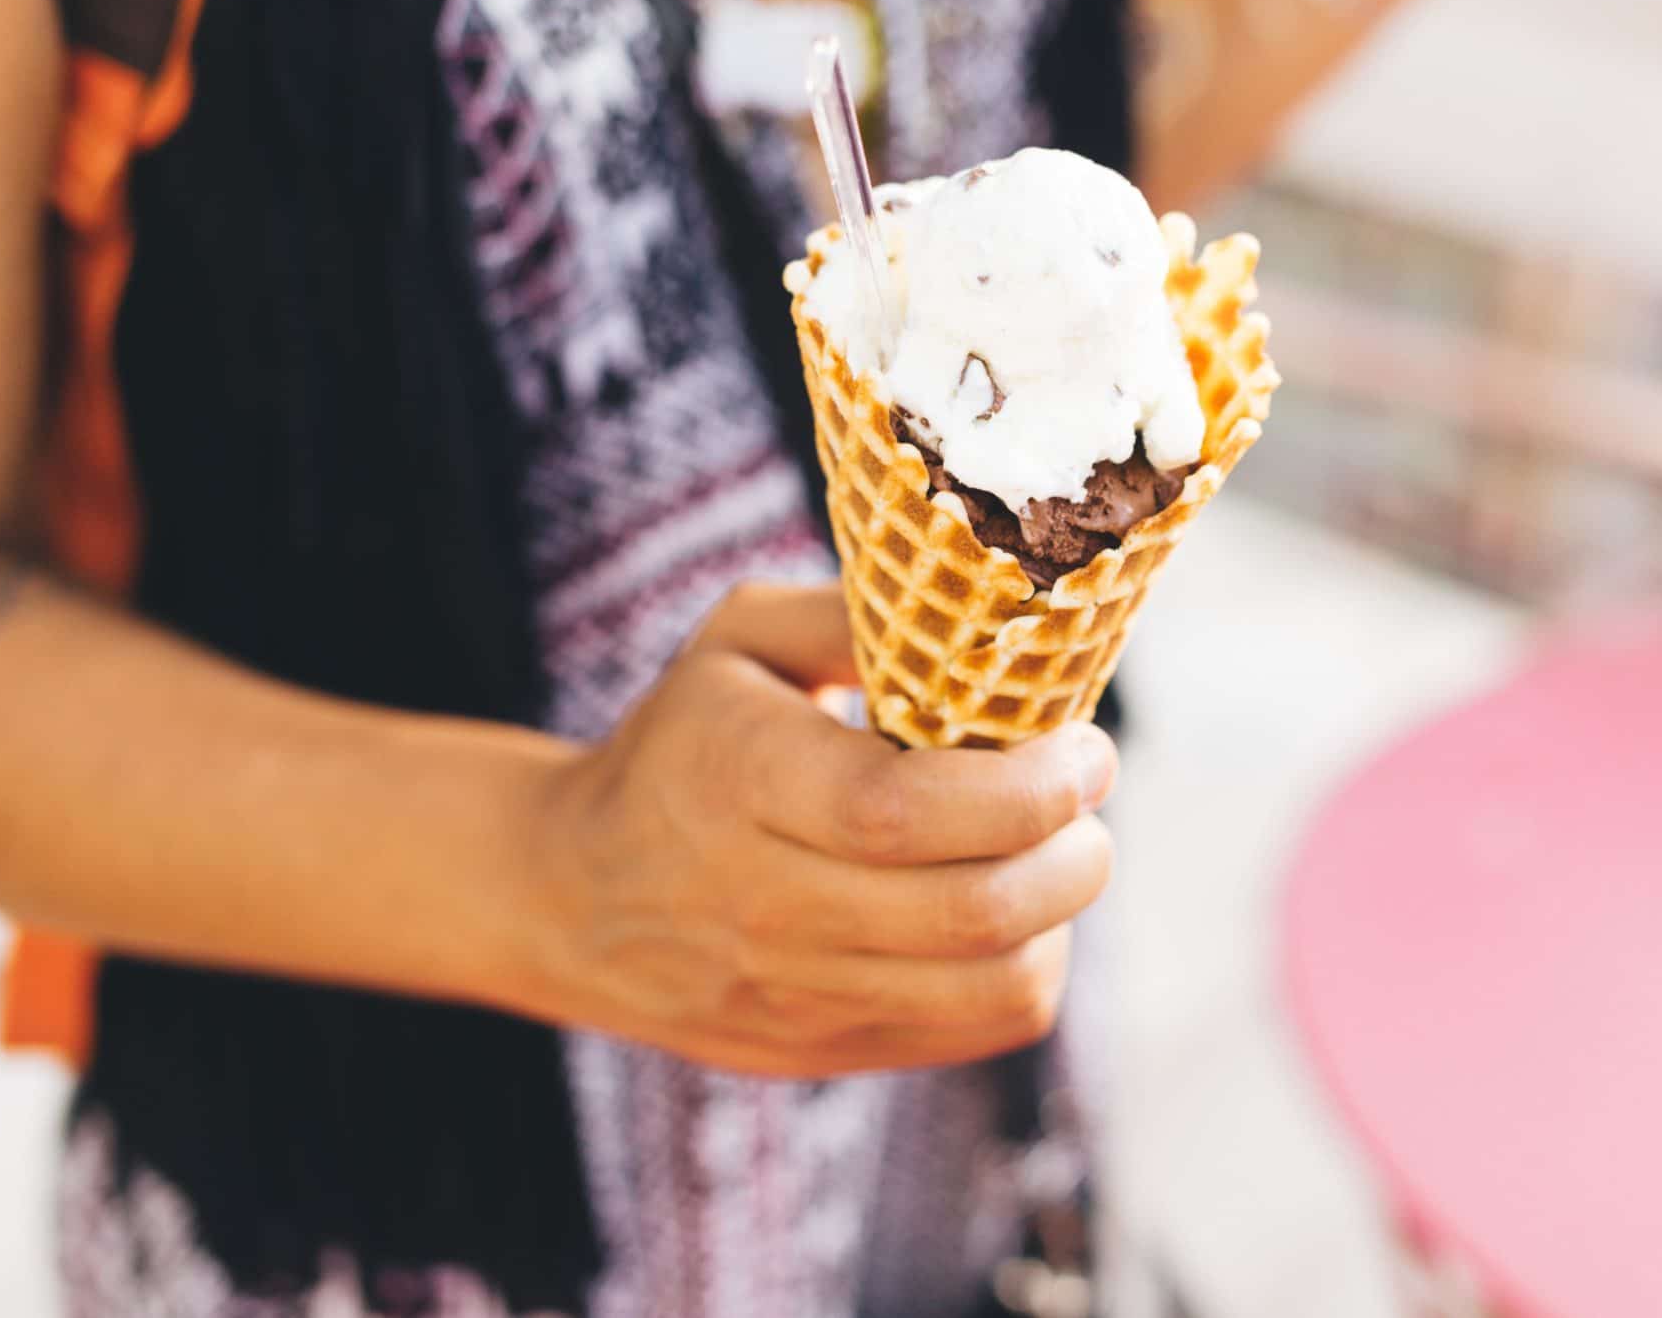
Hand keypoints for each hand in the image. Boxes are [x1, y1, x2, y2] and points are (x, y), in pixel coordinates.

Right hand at [520, 582, 1118, 1076]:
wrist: (574, 895)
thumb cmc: (684, 743)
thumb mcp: (737, 641)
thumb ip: (854, 614)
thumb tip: (991, 609)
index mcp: (741, 781)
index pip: (904, 813)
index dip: (1023, 787)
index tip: (1084, 748)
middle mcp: (763, 903)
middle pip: (970, 910)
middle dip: (1074, 850)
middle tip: (1088, 796)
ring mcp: (795, 996)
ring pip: (991, 984)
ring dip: (1060, 912)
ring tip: (1053, 852)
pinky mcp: (825, 1052)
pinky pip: (978, 1030)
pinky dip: (1025, 968)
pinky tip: (1007, 913)